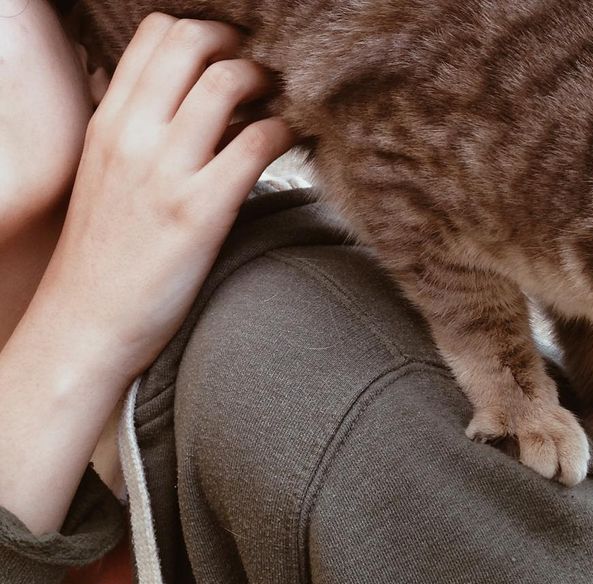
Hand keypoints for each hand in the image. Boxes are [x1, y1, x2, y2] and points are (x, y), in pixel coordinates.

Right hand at [36, 12, 294, 382]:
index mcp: (109, 124)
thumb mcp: (104, 180)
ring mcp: (166, 173)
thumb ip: (137, 136)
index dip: (202, 34)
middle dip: (237, 45)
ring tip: (279, 103)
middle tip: (260, 71)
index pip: (155, 37)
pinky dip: (283, 131)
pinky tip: (289, 142)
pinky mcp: (201, 212)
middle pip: (192, 42)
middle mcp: (133, 137)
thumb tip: (185, 111)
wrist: (87, 324)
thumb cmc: (103, 259)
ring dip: (265, 82)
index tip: (226, 54)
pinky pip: (255, 144)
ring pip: (226, 82)